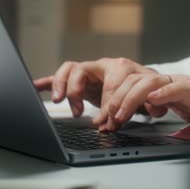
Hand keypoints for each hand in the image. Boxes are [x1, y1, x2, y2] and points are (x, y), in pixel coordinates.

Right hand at [34, 58, 162, 127]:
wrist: (139, 83)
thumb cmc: (142, 90)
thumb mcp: (148, 98)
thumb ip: (150, 104)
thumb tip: (154, 108)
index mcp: (119, 67)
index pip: (109, 82)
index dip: (108, 104)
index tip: (109, 122)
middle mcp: (100, 66)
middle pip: (81, 70)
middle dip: (77, 92)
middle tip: (79, 112)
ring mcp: (87, 72)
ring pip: (68, 70)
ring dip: (61, 85)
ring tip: (58, 100)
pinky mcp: (78, 81)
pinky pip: (58, 78)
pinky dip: (46, 82)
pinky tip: (35, 87)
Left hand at [106, 74, 189, 135]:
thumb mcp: (171, 109)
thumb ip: (152, 108)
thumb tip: (126, 117)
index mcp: (158, 86)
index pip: (128, 86)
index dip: (111, 101)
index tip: (102, 120)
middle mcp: (166, 82)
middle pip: (133, 81)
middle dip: (115, 101)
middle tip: (107, 120)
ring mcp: (180, 84)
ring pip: (149, 83)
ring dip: (130, 99)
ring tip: (121, 115)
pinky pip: (176, 89)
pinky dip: (162, 94)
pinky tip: (152, 102)